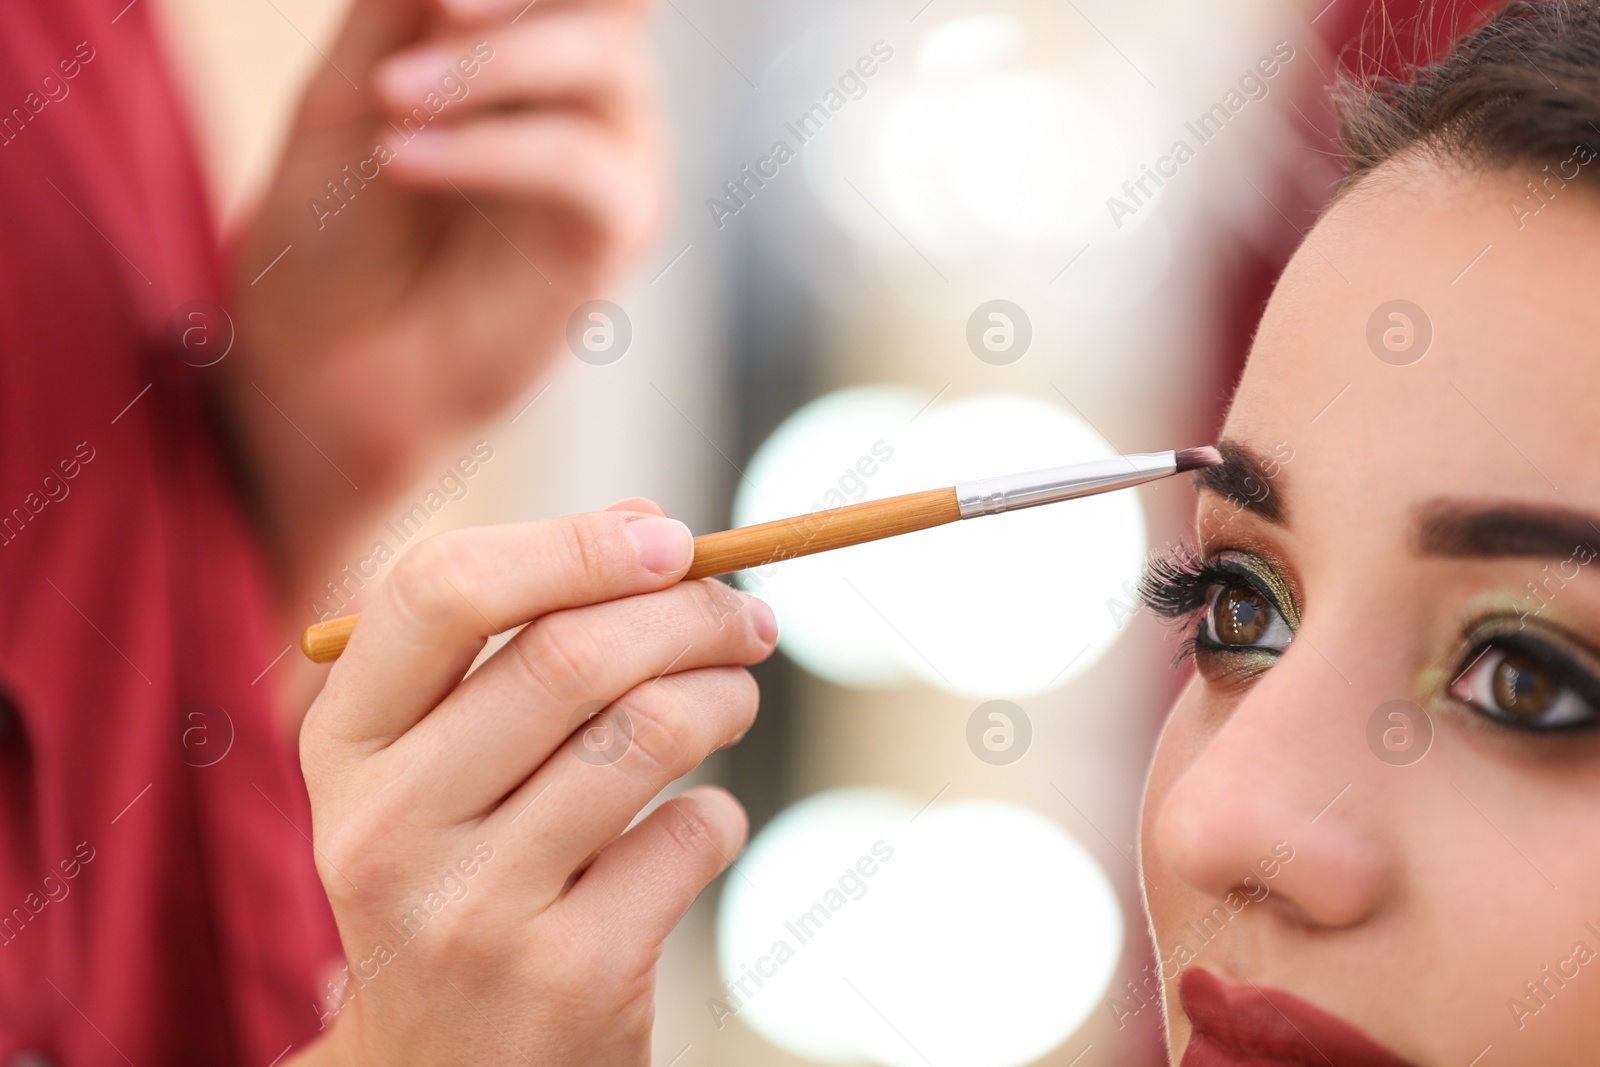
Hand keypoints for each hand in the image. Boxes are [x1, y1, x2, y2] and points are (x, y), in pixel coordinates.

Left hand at [228, 0, 663, 485]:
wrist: (330, 362)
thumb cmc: (333, 229)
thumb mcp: (349, 87)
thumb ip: (405, 8)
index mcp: (527, 37)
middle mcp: (585, 85)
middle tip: (434, 5)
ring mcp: (611, 154)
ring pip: (606, 62)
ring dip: (496, 62)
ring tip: (394, 100)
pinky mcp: (615, 232)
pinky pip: (585, 166)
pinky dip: (498, 149)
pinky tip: (410, 159)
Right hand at [292, 500, 775, 1064]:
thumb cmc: (459, 873)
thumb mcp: (437, 764)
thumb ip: (518, 635)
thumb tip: (645, 523)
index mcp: (345, 746)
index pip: (439, 590)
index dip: (573, 545)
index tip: (671, 540)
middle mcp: (385, 825)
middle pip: (572, 655)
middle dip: (693, 614)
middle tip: (746, 618)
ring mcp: (472, 909)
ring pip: (650, 734)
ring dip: (725, 696)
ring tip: (735, 698)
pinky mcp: (567, 975)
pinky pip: (692, 835)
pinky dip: (720, 813)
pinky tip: (694, 824)